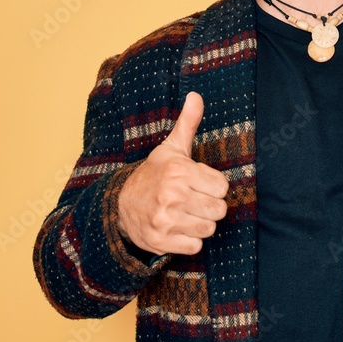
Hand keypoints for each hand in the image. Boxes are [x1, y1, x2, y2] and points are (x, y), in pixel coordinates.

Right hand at [117, 92, 229, 255]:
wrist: (120, 204)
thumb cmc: (154, 174)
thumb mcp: (171, 148)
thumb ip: (188, 123)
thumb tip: (196, 95)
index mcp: (179, 171)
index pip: (222, 187)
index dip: (214, 186)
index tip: (200, 183)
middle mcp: (172, 195)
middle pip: (219, 210)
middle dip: (210, 206)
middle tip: (194, 200)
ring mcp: (165, 220)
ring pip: (208, 229)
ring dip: (201, 223)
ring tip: (186, 213)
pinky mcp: (160, 241)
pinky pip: (195, 246)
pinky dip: (190, 240)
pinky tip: (178, 228)